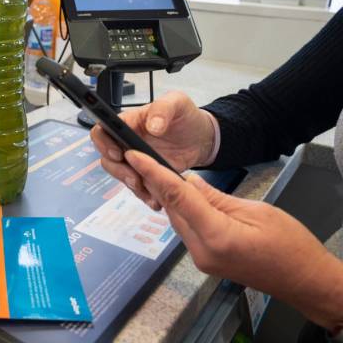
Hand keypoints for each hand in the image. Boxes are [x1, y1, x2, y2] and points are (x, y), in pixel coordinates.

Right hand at [91, 91, 215, 208]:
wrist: (202, 138)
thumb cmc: (185, 116)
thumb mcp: (177, 103)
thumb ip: (163, 109)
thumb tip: (152, 126)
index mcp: (128, 122)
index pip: (102, 131)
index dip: (103, 143)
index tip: (118, 154)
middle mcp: (126, 142)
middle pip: (106, 157)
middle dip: (117, 170)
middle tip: (135, 177)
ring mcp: (135, 160)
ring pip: (119, 174)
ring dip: (129, 183)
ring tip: (147, 188)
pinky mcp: (146, 174)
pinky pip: (136, 186)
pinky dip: (143, 193)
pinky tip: (156, 198)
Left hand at [125, 150, 342, 330]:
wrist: (305, 282)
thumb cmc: (290, 245)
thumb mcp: (256, 211)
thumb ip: (215, 197)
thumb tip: (187, 180)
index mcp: (216, 235)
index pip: (176, 197)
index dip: (153, 173)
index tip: (133, 156)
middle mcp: (201, 251)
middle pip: (172, 209)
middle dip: (159, 183)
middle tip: (147, 157)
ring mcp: (201, 259)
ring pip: (177, 220)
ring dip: (172, 198)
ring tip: (165, 173)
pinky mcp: (205, 261)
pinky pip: (187, 230)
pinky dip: (184, 212)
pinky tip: (187, 198)